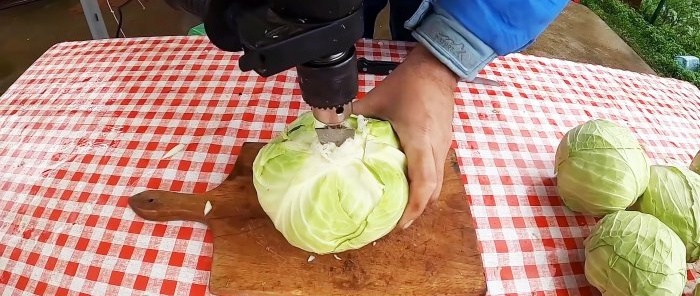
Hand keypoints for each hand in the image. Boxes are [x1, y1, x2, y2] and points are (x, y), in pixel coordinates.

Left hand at [352, 44, 457, 228]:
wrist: (437, 67)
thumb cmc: (409, 83)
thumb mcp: (377, 99)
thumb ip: (355, 117)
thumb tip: (331, 130)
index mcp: (420, 141)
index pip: (423, 183)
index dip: (413, 208)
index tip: (399, 224)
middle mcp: (436, 149)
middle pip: (434, 191)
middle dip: (417, 210)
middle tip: (396, 221)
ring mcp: (444, 146)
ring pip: (438, 182)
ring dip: (422, 197)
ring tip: (401, 206)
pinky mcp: (444, 142)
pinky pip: (437, 170)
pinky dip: (425, 183)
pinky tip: (407, 182)